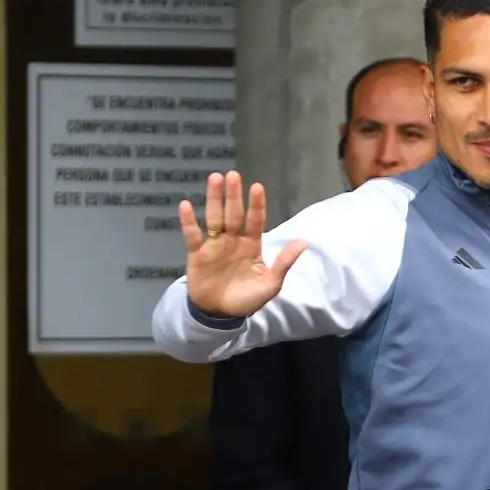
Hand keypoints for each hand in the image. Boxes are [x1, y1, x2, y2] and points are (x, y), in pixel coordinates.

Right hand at [177, 170, 309, 318]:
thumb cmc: (246, 299)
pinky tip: (186, 205)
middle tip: (232, 175)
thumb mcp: (270, 285)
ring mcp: (214, 245)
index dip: (256, 205)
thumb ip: (284, 263)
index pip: (255, 221)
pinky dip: (189, 221)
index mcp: (251, 246)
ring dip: (214, 199)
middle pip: (233, 214)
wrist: (220, 314)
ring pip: (214, 218)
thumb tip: (304, 242)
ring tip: (214, 179)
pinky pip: (192, 235)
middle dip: (233, 195)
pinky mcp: (197, 254)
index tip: (257, 187)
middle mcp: (233, 240)